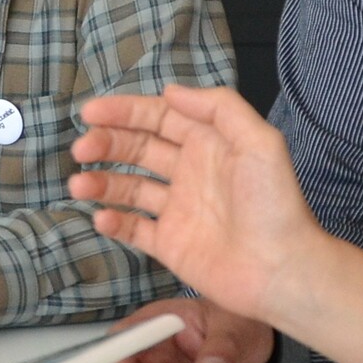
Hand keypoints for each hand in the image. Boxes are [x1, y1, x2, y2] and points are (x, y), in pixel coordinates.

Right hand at [68, 87, 326, 322]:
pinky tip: (103, 218)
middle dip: (106, 145)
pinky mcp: (171, 245)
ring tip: (80, 185)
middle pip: (137, 149)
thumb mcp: (260, 141)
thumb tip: (172, 92)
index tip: (92, 113)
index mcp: (209, 144)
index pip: (158, 118)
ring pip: (129, 188)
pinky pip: (133, 229)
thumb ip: (218, 107)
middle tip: (82, 149)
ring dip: (101, 183)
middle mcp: (190, 173)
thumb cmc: (277, 207)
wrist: (282, 270)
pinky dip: (114, 222)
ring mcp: (178, 210)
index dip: (124, 112)